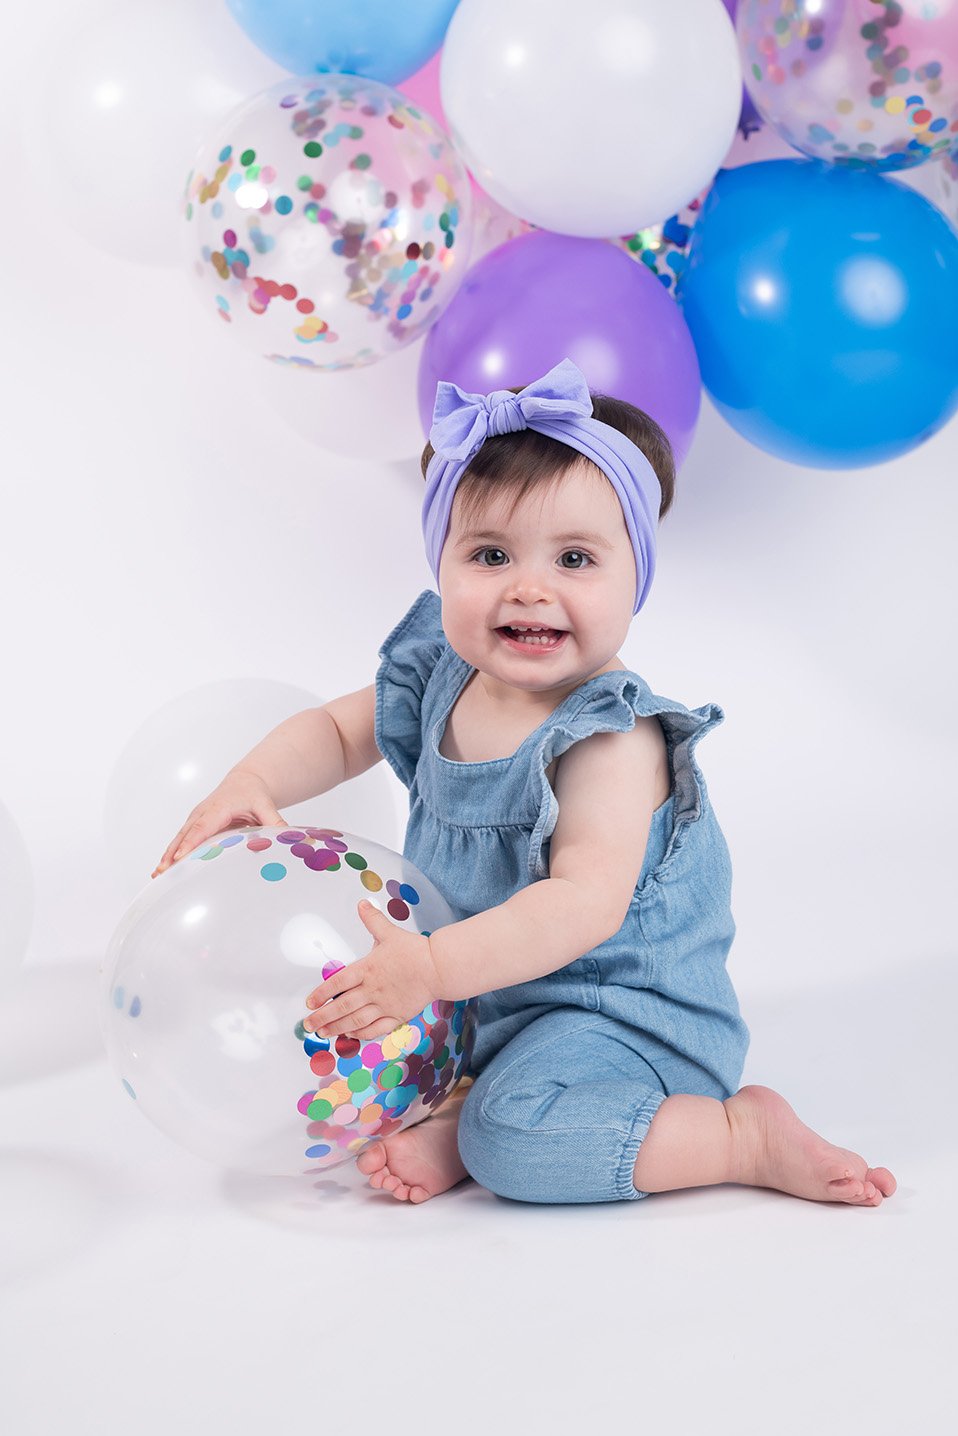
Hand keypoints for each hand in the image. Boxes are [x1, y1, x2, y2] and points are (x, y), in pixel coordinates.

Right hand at [151, 770, 286, 878]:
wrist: (244, 782)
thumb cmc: (253, 794)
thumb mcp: (266, 806)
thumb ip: (276, 821)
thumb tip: (291, 837)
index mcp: (218, 808)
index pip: (202, 827)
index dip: (191, 842)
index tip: (180, 856)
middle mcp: (202, 813)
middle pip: (185, 835)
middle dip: (172, 853)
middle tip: (163, 871)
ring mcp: (196, 819)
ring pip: (179, 839)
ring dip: (167, 856)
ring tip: (157, 874)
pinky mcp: (194, 825)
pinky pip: (180, 840)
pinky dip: (171, 854)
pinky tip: (163, 870)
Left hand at [302, 899, 441, 1041]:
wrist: (438, 968)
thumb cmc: (415, 951)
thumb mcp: (390, 932)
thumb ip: (373, 920)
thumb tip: (362, 904)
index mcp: (368, 968)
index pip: (338, 983)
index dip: (321, 994)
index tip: (309, 1002)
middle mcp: (373, 989)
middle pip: (342, 1006)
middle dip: (322, 1017)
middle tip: (308, 1025)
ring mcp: (384, 1004)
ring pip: (356, 1020)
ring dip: (337, 1028)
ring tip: (324, 1033)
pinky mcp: (397, 1016)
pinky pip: (376, 1029)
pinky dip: (362, 1034)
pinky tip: (352, 1036)